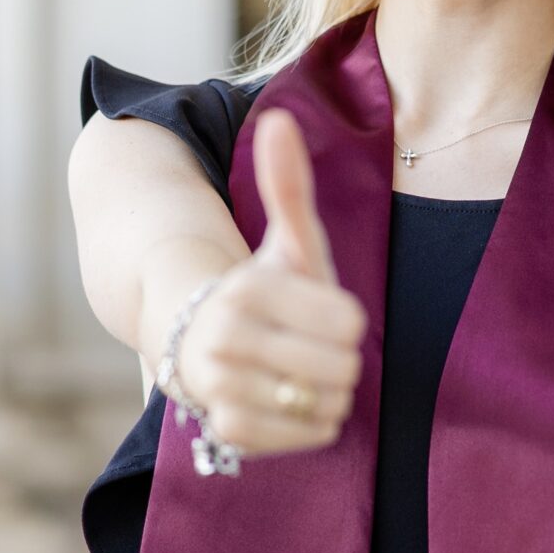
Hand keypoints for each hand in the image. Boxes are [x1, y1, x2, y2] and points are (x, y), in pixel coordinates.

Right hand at [173, 108, 365, 457]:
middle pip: (342, 367)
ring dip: (326, 391)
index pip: (349, 323)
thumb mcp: (285, 239)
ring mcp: (223, 388)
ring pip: (327, 403)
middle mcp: (227, 339)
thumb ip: (288, 184)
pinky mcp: (229, 430)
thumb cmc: (265, 289)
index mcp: (249, 290)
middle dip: (339, 358)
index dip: (346, 320)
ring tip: (297, 371)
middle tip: (310, 346)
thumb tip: (280, 117)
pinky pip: (307, 435)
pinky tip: (288, 400)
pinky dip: (311, 424)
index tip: (319, 313)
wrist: (204, 339)